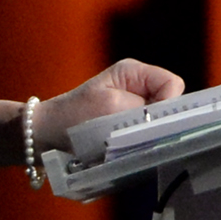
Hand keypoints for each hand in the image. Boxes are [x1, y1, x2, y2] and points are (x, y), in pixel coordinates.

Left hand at [37, 59, 185, 152]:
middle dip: (159, 120)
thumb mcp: (109, 108)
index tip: (151, 122)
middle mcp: (139, 85)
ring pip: (161, 120)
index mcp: (134, 72)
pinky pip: (149, 131)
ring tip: (127, 142)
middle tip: (139, 135)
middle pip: (170, 102)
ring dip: (148, 133)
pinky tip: (126, 147)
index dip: (169, 103)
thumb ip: (142, 110)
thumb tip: (165, 120)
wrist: (48, 134)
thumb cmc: (74, 116)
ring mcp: (136, 105)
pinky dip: (141, 141)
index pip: (172, 83)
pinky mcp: (131, 123)